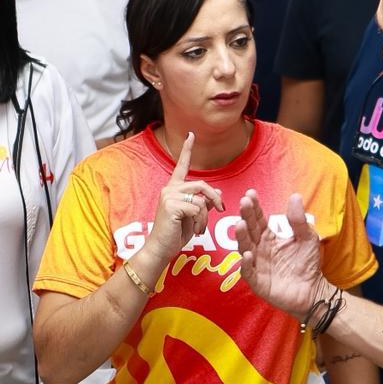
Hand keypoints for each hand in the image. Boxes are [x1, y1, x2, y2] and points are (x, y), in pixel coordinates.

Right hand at [144, 133, 217, 265]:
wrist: (160, 249)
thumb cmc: (175, 234)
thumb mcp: (192, 216)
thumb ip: (203, 202)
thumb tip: (216, 190)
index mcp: (173, 189)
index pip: (181, 166)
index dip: (187, 150)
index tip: (191, 135)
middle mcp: (170, 189)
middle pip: (202, 184)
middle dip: (215, 198)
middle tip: (222, 210)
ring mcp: (169, 196)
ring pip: (202, 199)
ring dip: (206, 217)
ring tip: (200, 229)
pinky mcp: (172, 205)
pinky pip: (198, 209)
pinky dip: (201, 222)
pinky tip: (194, 231)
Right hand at [236, 190, 323, 318]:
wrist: (313, 290)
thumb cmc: (307, 264)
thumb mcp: (307, 238)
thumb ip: (298, 220)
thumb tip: (295, 196)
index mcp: (269, 238)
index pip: (258, 220)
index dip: (254, 207)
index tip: (250, 194)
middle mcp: (259, 249)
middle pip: (249, 231)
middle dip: (246, 216)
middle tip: (244, 203)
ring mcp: (257, 266)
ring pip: (245, 249)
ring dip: (242, 237)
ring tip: (240, 224)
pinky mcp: (259, 283)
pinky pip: (249, 273)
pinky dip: (246, 264)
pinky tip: (248, 254)